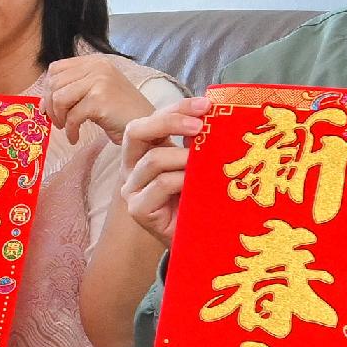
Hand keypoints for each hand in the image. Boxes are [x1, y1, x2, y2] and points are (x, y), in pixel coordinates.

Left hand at [33, 52, 153, 147]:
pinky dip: (70, 130)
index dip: (48, 90)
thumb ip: (73, 90)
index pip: (56, 69)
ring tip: (66, 129)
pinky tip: (75, 137)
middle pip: (54, 83)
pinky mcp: (100, 100)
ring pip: (60, 98)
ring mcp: (99, 81)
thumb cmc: (121, 112)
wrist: (148, 126)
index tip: (49, 109)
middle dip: (50, 106)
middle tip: (58, 123)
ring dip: (59, 118)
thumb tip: (42, 103)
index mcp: (94, 62)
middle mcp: (97, 67)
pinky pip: (72, 116)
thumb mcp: (97, 92)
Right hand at [121, 93, 213, 249]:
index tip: (206, 105)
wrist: (199, 241)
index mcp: (144, 151)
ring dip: (183, 158)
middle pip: (136, 131)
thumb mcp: (197, 166)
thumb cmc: (199, 201)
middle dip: (169, 122)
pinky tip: (196, 185)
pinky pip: (159, 184)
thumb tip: (215, 116)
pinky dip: (181, 180)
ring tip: (205, 164)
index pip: (152, 119)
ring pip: (152, 160)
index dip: (177, 107)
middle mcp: (132, 167)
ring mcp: (131, 189)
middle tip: (200, 126)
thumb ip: (196, 145)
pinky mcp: (137, 209)